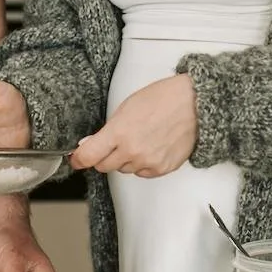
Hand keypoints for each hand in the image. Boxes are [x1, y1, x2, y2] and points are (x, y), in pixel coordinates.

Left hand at [68, 74, 195, 177]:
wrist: (194, 105)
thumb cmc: (163, 99)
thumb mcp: (127, 107)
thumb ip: (107, 130)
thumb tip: (89, 144)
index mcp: (120, 132)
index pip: (89, 156)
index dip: (79, 159)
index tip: (76, 159)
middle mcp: (132, 151)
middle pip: (104, 166)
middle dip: (104, 156)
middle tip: (114, 143)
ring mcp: (148, 162)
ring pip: (124, 170)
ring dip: (126, 159)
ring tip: (140, 139)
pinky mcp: (162, 169)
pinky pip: (142, 173)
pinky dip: (143, 163)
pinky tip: (151, 146)